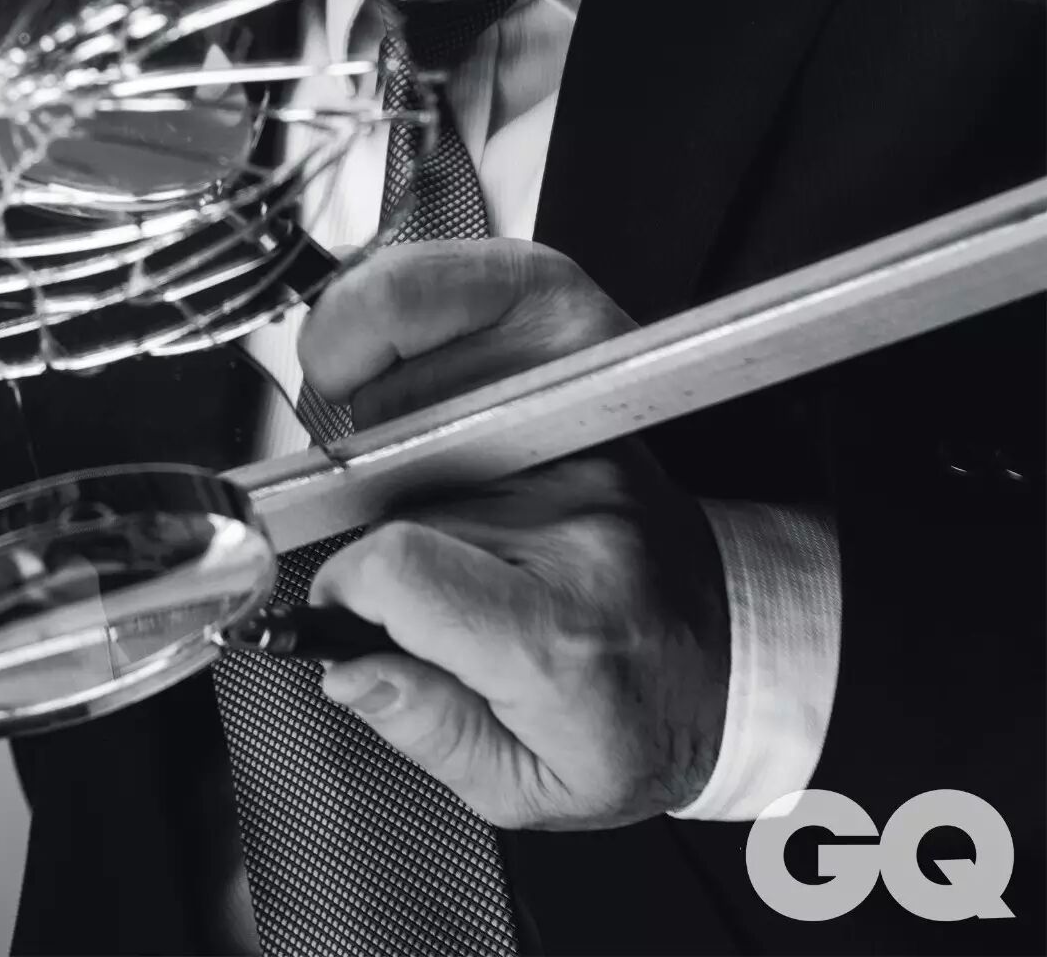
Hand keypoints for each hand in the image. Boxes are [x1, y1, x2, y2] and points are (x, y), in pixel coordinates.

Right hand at [300, 240, 730, 829]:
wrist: (727, 643)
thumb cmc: (634, 710)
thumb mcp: (535, 784)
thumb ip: (427, 727)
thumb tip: (343, 660)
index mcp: (560, 629)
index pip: (400, 565)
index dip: (346, 581)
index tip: (350, 595)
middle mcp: (576, 508)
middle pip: (392, 459)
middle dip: (350, 485)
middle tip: (372, 524)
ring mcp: (581, 422)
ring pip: (418, 362)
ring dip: (370, 387)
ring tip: (395, 443)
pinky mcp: (598, 358)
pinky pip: (486, 287)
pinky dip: (419, 301)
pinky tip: (407, 350)